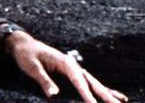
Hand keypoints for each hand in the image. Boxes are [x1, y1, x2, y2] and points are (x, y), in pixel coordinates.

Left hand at [7, 32, 126, 102]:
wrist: (24, 45)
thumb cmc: (27, 55)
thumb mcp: (31, 67)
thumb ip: (43, 80)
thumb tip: (53, 95)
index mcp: (65, 62)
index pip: (79, 81)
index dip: (87, 95)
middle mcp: (74, 66)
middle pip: (93, 83)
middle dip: (105, 96)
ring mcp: (76, 71)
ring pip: (96, 85)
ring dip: (108, 95)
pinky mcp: (74, 76)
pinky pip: (92, 86)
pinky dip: (105, 91)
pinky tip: (120, 97)